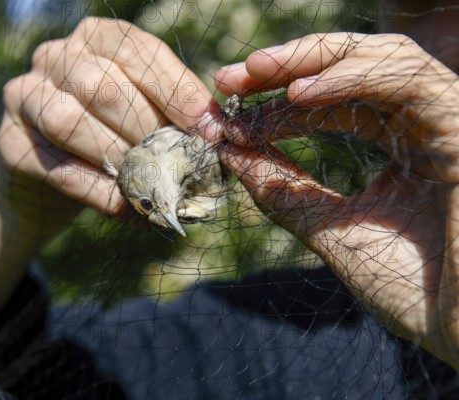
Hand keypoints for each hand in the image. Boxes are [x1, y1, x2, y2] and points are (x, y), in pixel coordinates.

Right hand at [0, 17, 214, 238]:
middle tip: (178, 162)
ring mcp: (23, 96)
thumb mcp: (141, 113)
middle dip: (146, 128)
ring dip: (116, 157)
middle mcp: (54, 56)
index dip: (176, 90)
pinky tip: (124, 205)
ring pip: (68, 121)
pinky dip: (96, 190)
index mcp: (95, 38)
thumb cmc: (110, 138)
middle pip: (101, 86)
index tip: (206, 129)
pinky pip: (55, 166)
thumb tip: (212, 133)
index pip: (137, 51)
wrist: (52, 177)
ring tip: (150, 183)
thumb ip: (169, 114)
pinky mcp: (11, 143)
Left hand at [215, 33, 458, 368]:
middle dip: (287, 69)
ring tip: (253, 74)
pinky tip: (297, 93)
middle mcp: (424, 127)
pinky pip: (408, 80)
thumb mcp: (331, 229)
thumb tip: (229, 153)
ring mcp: (447, 122)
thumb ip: (284, 191)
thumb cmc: (411, 292)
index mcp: (401, 149)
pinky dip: (350, 78)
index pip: (334, 106)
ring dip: (311, 62)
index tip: (228, 115)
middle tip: (229, 79)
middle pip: (353, 71)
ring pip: (381, 59)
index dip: (279, 104)